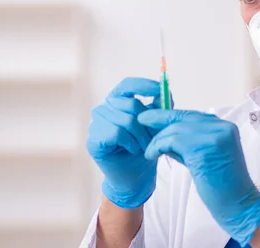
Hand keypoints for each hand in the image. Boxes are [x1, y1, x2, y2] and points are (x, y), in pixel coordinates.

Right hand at [86, 77, 161, 208]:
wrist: (135, 176)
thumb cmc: (143, 147)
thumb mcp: (155, 124)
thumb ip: (159, 107)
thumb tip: (166, 91)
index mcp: (117, 100)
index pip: (128, 85)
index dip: (144, 85)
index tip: (159, 90)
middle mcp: (104, 108)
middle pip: (131, 104)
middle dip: (148, 123)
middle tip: (153, 138)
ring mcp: (96, 122)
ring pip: (126, 120)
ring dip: (140, 136)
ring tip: (143, 146)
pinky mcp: (93, 138)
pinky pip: (117, 133)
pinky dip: (130, 143)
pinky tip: (131, 150)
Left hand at [138, 109, 259, 245]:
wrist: (239, 205)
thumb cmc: (222, 186)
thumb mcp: (204, 157)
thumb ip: (188, 143)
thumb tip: (163, 134)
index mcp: (224, 127)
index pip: (192, 115)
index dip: (170, 115)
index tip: (152, 117)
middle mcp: (221, 127)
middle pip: (183, 118)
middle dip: (160, 120)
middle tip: (141, 120)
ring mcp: (214, 136)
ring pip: (176, 129)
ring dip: (158, 139)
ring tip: (148, 150)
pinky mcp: (204, 149)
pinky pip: (173, 141)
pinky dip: (158, 146)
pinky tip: (152, 154)